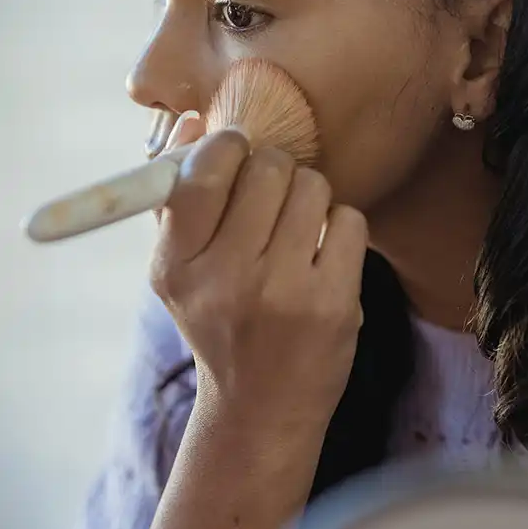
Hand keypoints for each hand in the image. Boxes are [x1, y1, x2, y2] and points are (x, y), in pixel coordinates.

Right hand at [149, 127, 367, 436]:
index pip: (202, 172)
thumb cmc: (220, 325)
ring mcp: (283, 292)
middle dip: (276, 170)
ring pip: (313, 186)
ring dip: (311, 195)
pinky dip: (342, 227)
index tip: (237, 153)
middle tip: (274, 197)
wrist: (262, 407)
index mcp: (176, 266)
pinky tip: (326, 255)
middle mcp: (225, 278)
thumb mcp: (179, 273)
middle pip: (268, 168)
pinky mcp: (333, 304)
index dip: (227, 146)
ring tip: (300, 229)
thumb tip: (194, 121)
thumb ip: (177, 198)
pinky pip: (351, 219)